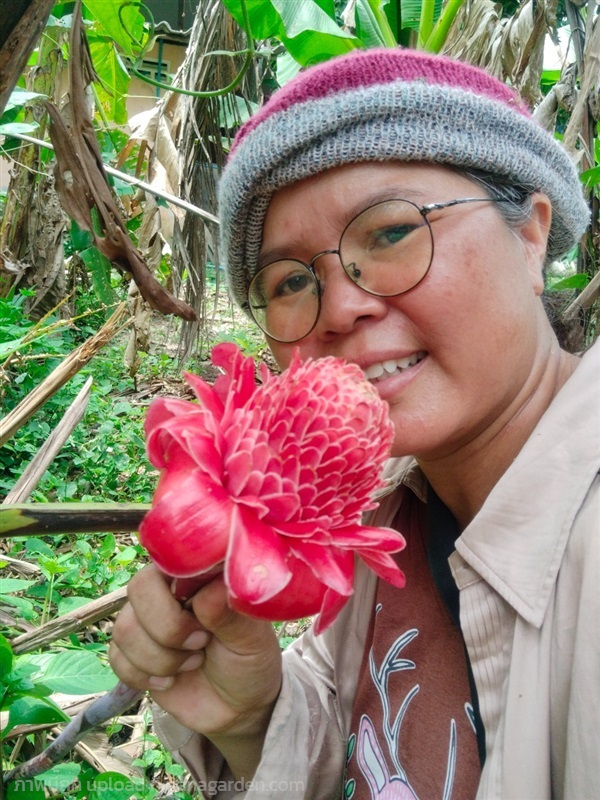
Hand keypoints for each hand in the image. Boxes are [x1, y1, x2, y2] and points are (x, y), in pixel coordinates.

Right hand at [110, 563, 281, 767]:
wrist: (237, 708)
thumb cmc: (250, 660)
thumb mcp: (251, 638)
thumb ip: (229, 612)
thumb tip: (212, 586)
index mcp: (198, 575)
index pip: (169, 557)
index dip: (177, 588)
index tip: (203, 618)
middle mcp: (167, 590)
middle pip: (139, 588)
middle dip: (169, 627)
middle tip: (201, 643)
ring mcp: (146, 620)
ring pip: (125, 627)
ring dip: (161, 658)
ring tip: (194, 662)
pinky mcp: (131, 652)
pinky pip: (116, 657)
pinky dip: (145, 676)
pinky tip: (172, 680)